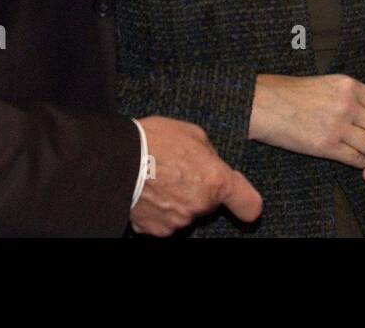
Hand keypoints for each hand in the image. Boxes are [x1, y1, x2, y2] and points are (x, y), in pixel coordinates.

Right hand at [129, 115, 261, 235]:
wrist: (116, 160)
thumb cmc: (154, 141)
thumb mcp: (193, 134)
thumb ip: (209, 155)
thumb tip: (211, 164)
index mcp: (216, 180)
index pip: (249, 205)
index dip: (245, 202)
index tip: (241, 201)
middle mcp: (200, 206)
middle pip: (208, 203)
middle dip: (198, 190)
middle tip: (177, 170)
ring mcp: (177, 222)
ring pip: (185, 213)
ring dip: (176, 200)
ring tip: (157, 178)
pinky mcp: (155, 231)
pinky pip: (163, 221)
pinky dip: (157, 210)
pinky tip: (147, 192)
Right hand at [248, 74, 364, 167]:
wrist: (264, 104)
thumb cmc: (290, 93)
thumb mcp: (325, 83)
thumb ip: (349, 95)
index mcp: (348, 85)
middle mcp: (348, 104)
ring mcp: (339, 125)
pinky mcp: (328, 146)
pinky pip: (356, 158)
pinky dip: (363, 164)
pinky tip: (364, 167)